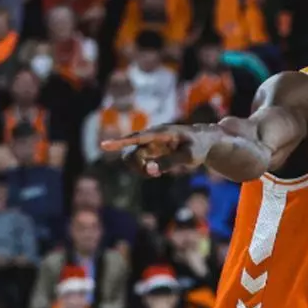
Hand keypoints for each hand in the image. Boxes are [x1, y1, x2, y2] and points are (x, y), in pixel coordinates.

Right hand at [101, 124, 218, 176]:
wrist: (204, 142)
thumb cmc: (198, 147)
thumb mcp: (188, 157)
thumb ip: (169, 162)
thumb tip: (149, 169)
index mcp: (160, 133)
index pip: (137, 138)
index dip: (119, 142)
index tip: (103, 145)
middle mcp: (151, 137)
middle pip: (131, 152)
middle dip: (136, 166)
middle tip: (154, 175)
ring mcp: (149, 143)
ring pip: (132, 158)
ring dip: (139, 169)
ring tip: (157, 174)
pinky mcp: (150, 150)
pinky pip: (138, 161)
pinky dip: (144, 170)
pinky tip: (157, 172)